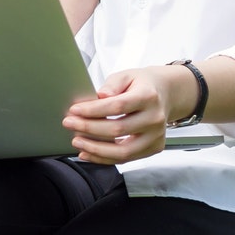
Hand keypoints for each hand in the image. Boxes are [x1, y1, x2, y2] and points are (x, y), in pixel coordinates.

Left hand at [62, 64, 181, 162]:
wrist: (165, 94)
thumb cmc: (142, 85)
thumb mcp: (127, 75)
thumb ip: (112, 84)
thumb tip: (100, 96)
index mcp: (148, 97)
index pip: (117, 106)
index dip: (93, 110)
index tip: (74, 110)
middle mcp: (155, 119)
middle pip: (118, 129)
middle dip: (88, 128)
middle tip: (69, 124)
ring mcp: (156, 136)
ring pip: (123, 151)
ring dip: (95, 149)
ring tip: (76, 141)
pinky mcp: (153, 148)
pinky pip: (126, 158)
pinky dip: (104, 158)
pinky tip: (88, 153)